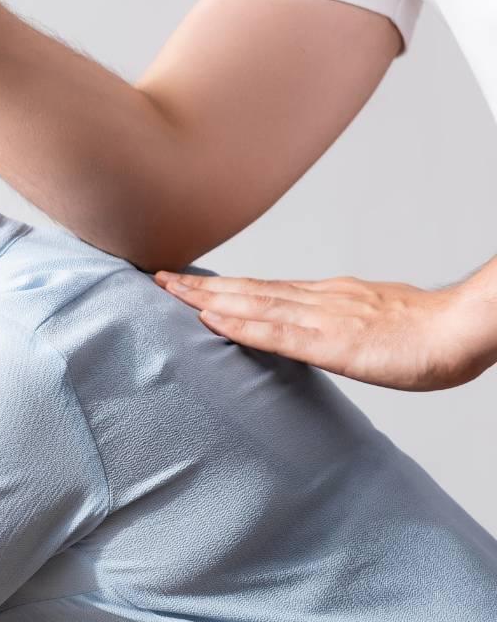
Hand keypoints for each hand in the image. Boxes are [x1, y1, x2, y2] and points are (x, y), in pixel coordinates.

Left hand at [156, 268, 496, 390]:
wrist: (464, 331)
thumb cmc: (427, 333)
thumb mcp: (370, 323)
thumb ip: (336, 324)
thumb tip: (310, 331)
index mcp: (327, 296)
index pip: (263, 288)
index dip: (221, 284)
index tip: (185, 281)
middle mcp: (319, 299)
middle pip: (249, 289)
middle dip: (200, 286)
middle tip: (157, 278)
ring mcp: (324, 317)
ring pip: (254, 303)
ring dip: (208, 298)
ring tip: (169, 291)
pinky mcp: (333, 343)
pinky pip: (278, 333)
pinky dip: (241, 325)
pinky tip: (211, 321)